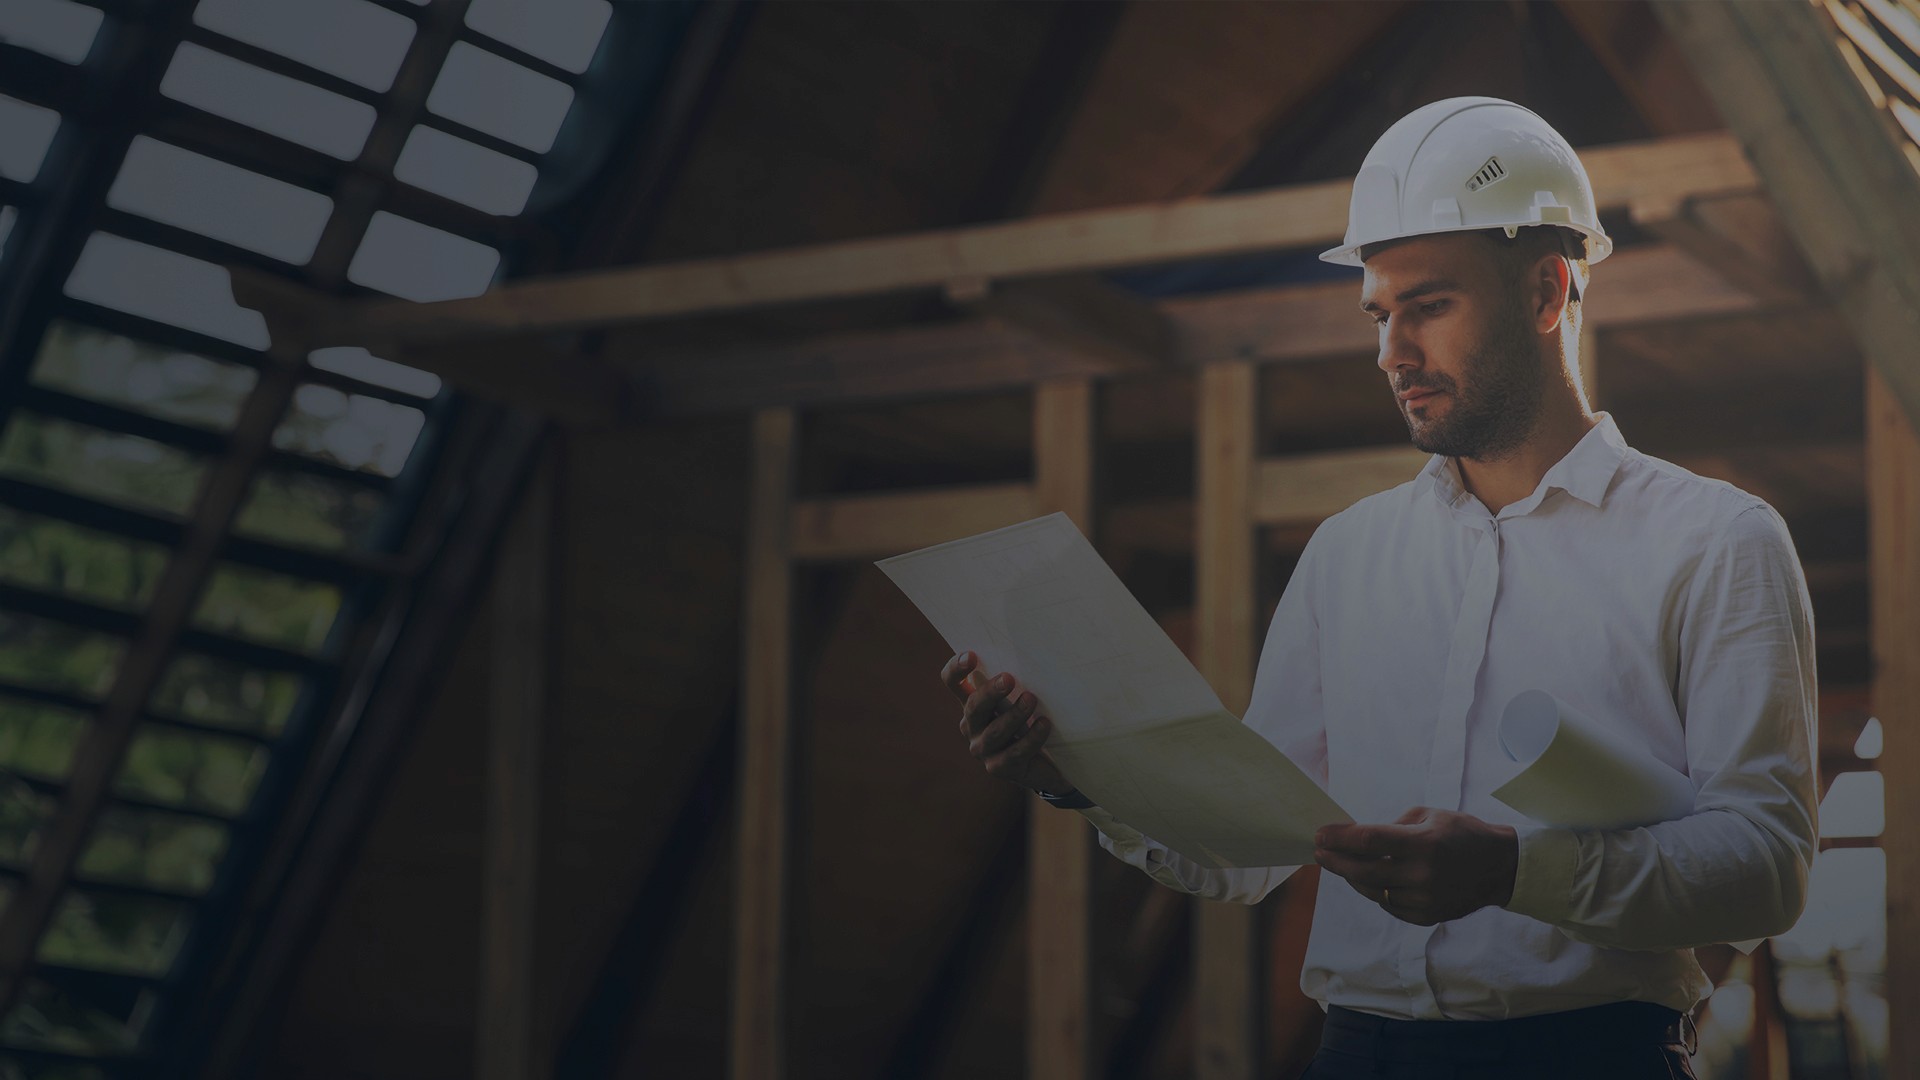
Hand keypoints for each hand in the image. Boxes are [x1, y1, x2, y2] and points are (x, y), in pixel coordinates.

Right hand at [939, 650, 1073, 795]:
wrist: (1045, 764)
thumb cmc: (1029, 723)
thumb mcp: (1018, 699)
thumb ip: (1013, 683)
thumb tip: (1027, 652)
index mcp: (972, 704)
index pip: (953, 683)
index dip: (956, 669)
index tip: (971, 656)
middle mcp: (971, 727)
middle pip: (973, 707)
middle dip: (990, 692)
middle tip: (1009, 678)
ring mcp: (983, 750)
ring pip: (995, 732)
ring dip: (1014, 715)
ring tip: (1031, 700)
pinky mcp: (999, 768)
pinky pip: (1015, 752)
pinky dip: (1031, 738)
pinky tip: (1044, 725)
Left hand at [1313, 807, 1517, 925]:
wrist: (1499, 867)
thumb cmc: (1461, 833)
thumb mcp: (1429, 815)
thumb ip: (1393, 827)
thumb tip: (1357, 839)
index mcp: (1424, 843)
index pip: (1370, 841)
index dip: (1340, 838)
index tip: (1319, 834)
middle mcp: (1423, 875)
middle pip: (1364, 872)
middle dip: (1336, 862)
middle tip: (1319, 852)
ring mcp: (1425, 899)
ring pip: (1373, 892)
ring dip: (1353, 878)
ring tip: (1341, 864)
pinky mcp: (1427, 917)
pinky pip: (1389, 906)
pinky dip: (1375, 892)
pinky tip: (1369, 880)